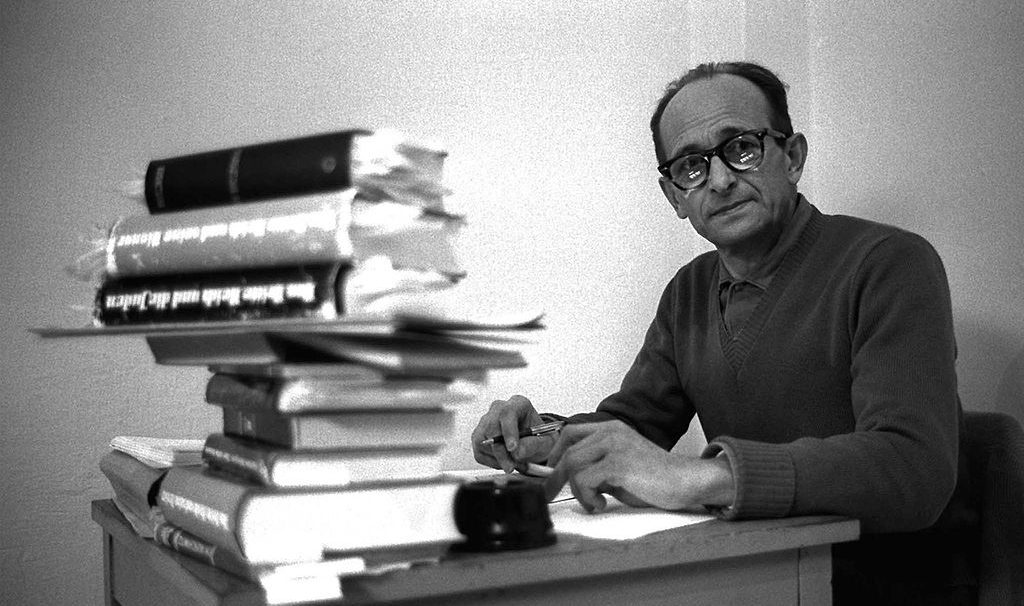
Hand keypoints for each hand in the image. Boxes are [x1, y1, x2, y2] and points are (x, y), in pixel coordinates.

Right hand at [471, 395, 557, 472]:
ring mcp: (485, 422)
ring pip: (482, 442)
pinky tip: (504, 461)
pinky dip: (491, 462)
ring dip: (497, 459)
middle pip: (491, 427)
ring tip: (513, 463)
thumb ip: (533, 445)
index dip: (508, 431)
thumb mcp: (545, 442)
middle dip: (501, 451)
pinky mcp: (478, 436)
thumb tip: (517, 452)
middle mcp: (499, 409)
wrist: (533, 443)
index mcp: (518, 404)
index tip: (513, 448)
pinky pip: (478, 452)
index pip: (507, 413)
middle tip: (511, 466)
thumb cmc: (539, 438)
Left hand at [544, 420, 734, 512]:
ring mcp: (614, 445)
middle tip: (550, 495)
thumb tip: (570, 479)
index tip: (550, 471)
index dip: (555, 452)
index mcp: (611, 429)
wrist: (684, 481)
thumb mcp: (620, 467)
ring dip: (575, 490)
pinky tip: (601, 504)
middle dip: (555, 477)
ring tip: (592, 503)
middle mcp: (610, 432)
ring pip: (572, 465)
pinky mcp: (618, 463)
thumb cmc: (655, 478)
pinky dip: (586, 497)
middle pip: (568, 452)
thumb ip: (598, 466)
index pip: (570, 433)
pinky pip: (584, 480)